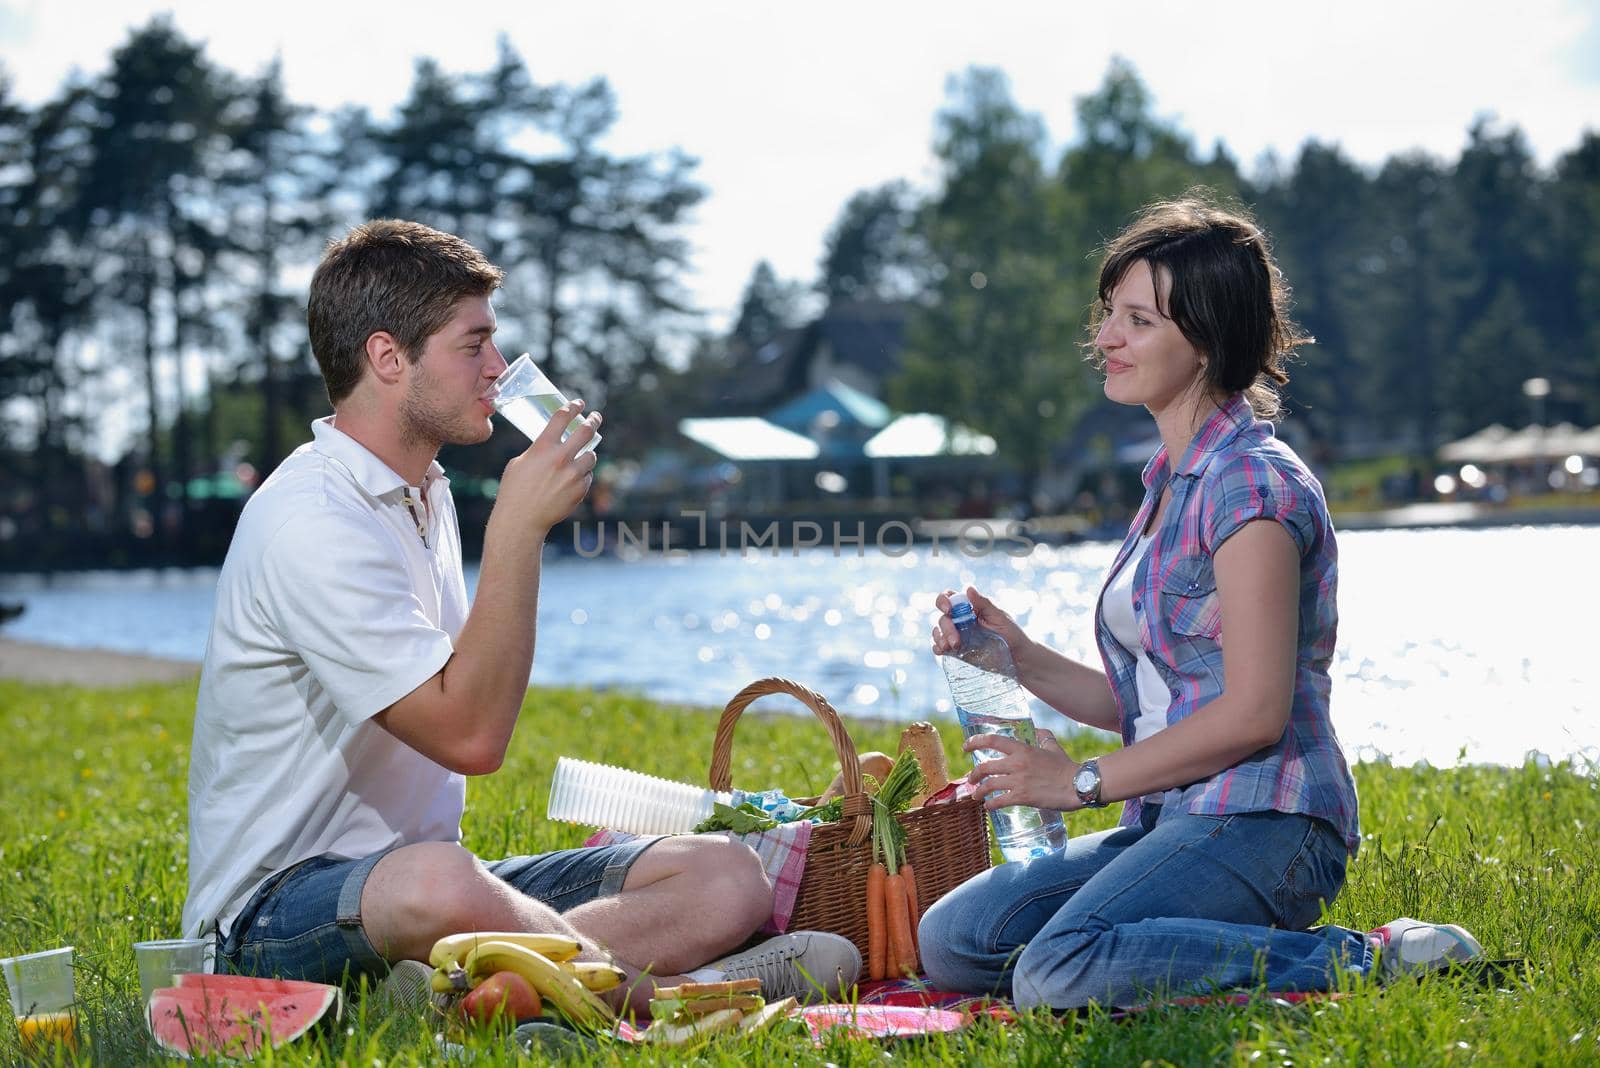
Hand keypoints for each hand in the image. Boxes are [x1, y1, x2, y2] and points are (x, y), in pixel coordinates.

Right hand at [490, 400, 600, 536]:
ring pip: (591, 456)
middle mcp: (560, 458)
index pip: (562, 417)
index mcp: (543, 447)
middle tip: (595, 417)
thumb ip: (539, 450)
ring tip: (580, 457)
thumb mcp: (519, 462)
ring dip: (586, 454)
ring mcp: (573, 475)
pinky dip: (582, 476)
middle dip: (593, 421)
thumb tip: (552, 444)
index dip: (572, 406)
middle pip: (586, 431)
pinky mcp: (580, 490)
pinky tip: (571, 480)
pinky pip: (587, 477)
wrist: (522, 519)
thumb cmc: (515, 490)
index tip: (579, 403)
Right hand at [930, 586, 1030, 656]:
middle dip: (946, 628)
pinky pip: (940, 647)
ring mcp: (957, 635)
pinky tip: (943, 651)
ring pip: (938, 631)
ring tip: (951, 647)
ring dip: (940, 637)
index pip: (950, 598)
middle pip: (943, 618)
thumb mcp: (1000, 617)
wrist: (1018, 659)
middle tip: (956, 640)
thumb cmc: (1012, 634)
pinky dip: (937, 647)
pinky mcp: (956, 651)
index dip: (943, 600)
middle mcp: (961, 620)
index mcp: (970, 608)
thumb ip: (984, 604)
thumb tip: (969, 588)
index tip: (949, 609)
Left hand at [965, 728, 1081, 811]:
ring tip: (976, 795)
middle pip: (985, 766)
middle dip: (974, 774)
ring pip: (989, 785)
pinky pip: (999, 801)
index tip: (966, 747)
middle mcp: (1017, 763)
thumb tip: (1039, 731)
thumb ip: (1044, 737)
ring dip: (979, 791)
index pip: (993, 741)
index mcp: (1022, 749)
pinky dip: (991, 804)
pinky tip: (989, 806)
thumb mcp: (1053, 748)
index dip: (975, 742)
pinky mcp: (1023, 797)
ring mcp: (1018, 781)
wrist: (1078, 785)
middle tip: (971, 779)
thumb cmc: (1066, 767)